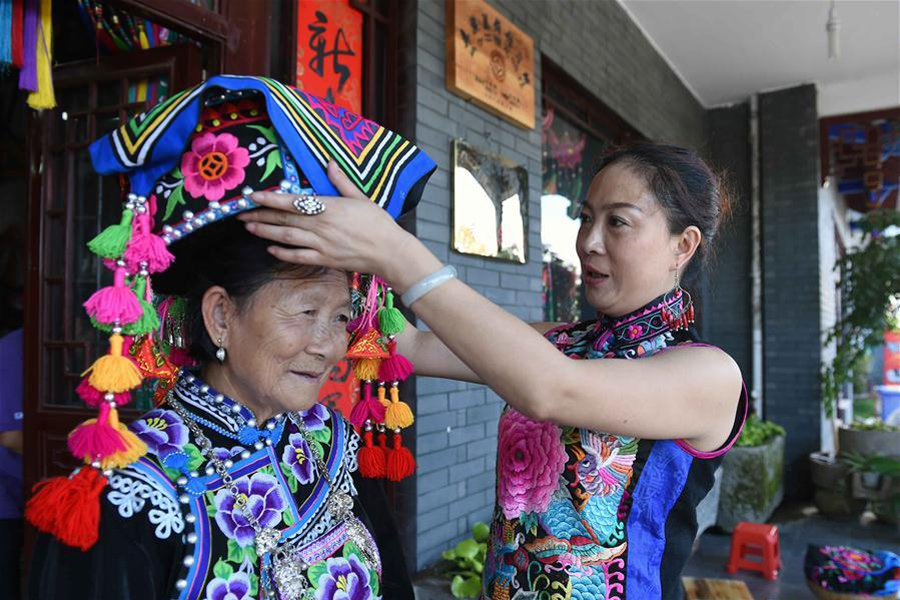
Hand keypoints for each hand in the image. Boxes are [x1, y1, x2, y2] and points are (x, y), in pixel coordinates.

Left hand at [240, 161, 413, 277]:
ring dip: (265, 232)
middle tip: (241, 213)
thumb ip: (341, 181)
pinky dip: (282, 253)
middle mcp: (321, 226)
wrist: (389, 251)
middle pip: (283, 220)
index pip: (292, 201)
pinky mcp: (324, 260)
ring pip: (286, 237)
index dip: (270, 199)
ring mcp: (321, 245)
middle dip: (260, 216)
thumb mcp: (361, 197)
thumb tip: (329, 163)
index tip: (253, 196)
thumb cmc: (378, 223)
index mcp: (329, 207)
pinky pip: (298, 257)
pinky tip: (270, 249)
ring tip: (249, 228)